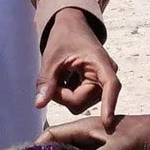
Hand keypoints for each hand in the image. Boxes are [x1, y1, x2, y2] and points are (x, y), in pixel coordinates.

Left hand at [36, 8, 120, 123]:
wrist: (71, 25)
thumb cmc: (63, 36)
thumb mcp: (51, 58)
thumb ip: (47, 81)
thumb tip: (39, 104)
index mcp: (100, 63)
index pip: (110, 86)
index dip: (109, 105)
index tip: (106, 124)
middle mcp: (106, 74)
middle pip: (85, 101)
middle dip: (65, 96)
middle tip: (52, 82)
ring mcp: (102, 81)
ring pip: (82, 103)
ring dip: (66, 96)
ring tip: (59, 77)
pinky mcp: (96, 85)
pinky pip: (81, 99)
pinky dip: (69, 93)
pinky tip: (65, 79)